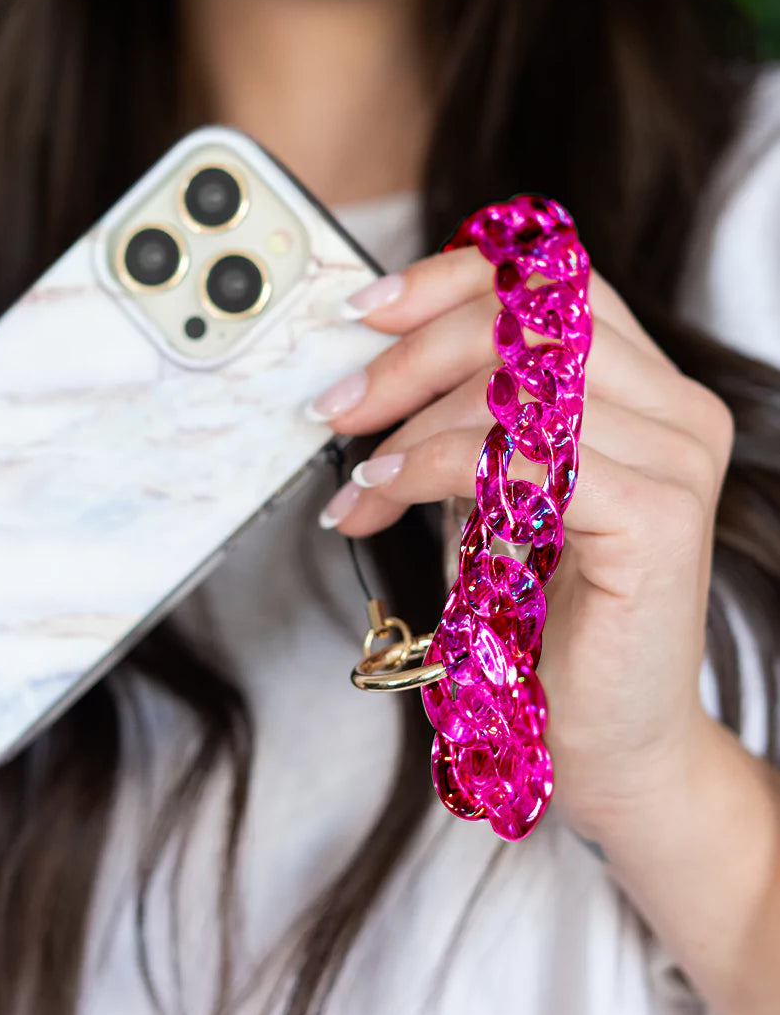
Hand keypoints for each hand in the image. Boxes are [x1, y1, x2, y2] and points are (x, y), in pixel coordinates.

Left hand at [310, 248, 734, 832]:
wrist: (598, 736)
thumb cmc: (539, 618)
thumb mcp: (489, 491)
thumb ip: (458, 418)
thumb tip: (364, 365)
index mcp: (648, 387)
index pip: (553, 281)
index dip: (452, 279)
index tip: (366, 311)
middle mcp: (677, 409)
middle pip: (528, 321)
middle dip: (408, 358)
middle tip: (336, 410)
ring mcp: (678, 459)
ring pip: (518, 387)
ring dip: (409, 426)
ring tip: (359, 480)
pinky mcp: (660, 517)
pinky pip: (524, 455)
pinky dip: (433, 466)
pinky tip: (386, 495)